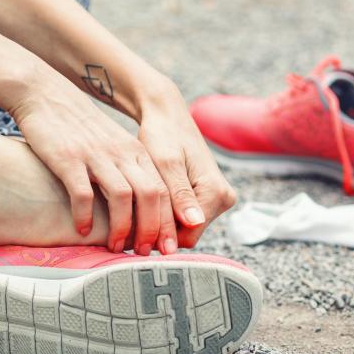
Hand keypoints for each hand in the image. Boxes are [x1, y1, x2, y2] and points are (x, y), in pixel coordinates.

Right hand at [8, 72, 177, 254]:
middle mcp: (121, 153)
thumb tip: (140, 212)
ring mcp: (96, 155)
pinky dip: (85, 215)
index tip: (166, 248)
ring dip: (121, 227)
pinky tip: (80, 230)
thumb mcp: (112, 146)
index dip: (168, 223)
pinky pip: (83, 192)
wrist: (46, 94)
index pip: (164, 191)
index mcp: (136, 153)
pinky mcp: (68, 158)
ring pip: (123, 197)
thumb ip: (128, 172)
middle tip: (143, 253)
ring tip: (114, 246)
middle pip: (151, 196)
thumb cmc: (78, 129)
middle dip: (151, 230)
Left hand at [136, 81, 236, 247]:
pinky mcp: (205, 197)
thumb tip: (195, 222)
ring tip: (136, 206)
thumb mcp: (166, 164)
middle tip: (130, 218)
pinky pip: (182, 217)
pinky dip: (164, 213)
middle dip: (159, 229)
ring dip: (160, 221)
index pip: (188, 236)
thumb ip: (179, 195)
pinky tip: (146, 201)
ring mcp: (215, 199)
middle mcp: (223, 199)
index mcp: (217, 193)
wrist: (166, 116)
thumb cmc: (162, 134)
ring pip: (183, 228)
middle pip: (186, 235)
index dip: (160, 235)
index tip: (133, 229)